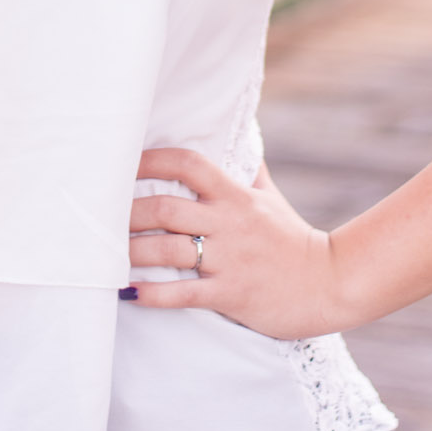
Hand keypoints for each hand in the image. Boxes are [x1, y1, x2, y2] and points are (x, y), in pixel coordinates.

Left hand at [126, 149, 346, 341]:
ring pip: (168, 250)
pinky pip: (183, 294)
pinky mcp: (230, 294)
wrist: (329, 284)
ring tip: (104, 255)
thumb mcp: (270, 198)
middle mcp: (229, 223)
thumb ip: (248, 171)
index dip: (153, 159)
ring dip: (131, 252)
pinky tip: (130, 293)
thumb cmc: (293, 239)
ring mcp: (229, 259)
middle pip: (166, 208)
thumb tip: (238, 136)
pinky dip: (153, 294)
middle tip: (101, 217)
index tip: (123, 162)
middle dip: (128, 212)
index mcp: (235, 196)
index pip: (189, 164)